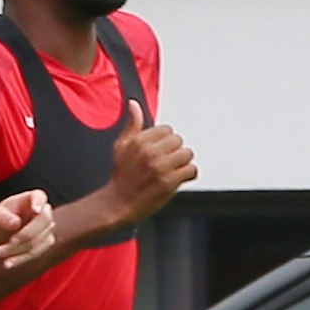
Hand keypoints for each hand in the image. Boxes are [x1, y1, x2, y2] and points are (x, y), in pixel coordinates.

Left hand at [0, 189, 55, 268]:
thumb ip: (4, 218)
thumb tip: (15, 223)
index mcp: (32, 198)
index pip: (39, 197)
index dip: (39, 203)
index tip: (35, 210)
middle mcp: (44, 212)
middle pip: (43, 222)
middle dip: (26, 234)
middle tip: (10, 242)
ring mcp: (47, 229)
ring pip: (37, 241)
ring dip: (17, 250)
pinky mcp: (45, 244)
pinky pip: (35, 253)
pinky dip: (20, 259)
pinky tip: (7, 263)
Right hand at [105, 101, 196, 227]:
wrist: (118, 204)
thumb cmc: (120, 176)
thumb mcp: (120, 147)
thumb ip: (132, 125)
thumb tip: (134, 105)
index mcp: (139, 140)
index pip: (167, 130)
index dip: (165, 141)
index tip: (159, 151)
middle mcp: (150, 152)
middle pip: (178, 141)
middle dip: (174, 151)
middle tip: (167, 162)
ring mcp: (160, 167)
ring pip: (187, 154)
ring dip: (183, 162)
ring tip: (173, 170)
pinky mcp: (169, 182)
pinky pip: (191, 170)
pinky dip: (189, 174)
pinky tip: (180, 178)